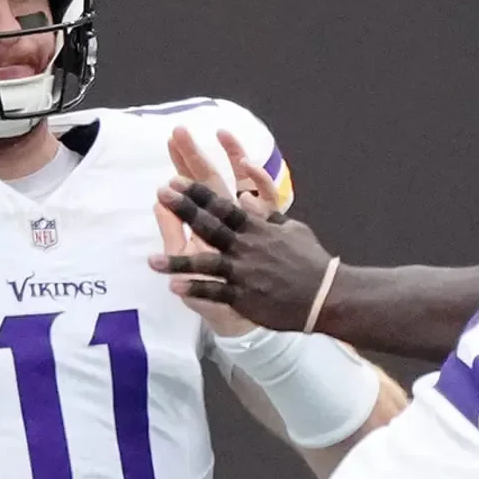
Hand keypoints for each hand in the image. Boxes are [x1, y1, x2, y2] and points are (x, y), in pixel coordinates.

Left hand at [150, 176, 336, 332]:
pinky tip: (174, 287)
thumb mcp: (291, 230)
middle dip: (184, 208)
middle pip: (210, 224)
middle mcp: (247, 247)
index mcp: (257, 228)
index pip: (222, 206)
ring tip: (151, 261)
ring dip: (178, 263)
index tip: (174, 181)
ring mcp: (244, 273)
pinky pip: (216, 292)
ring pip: (207, 264)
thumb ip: (266, 214)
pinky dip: (196, 289)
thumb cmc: (309, 261)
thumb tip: (246, 197)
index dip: (197, 193)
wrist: (326, 297)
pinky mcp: (245, 297)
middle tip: (161, 193)